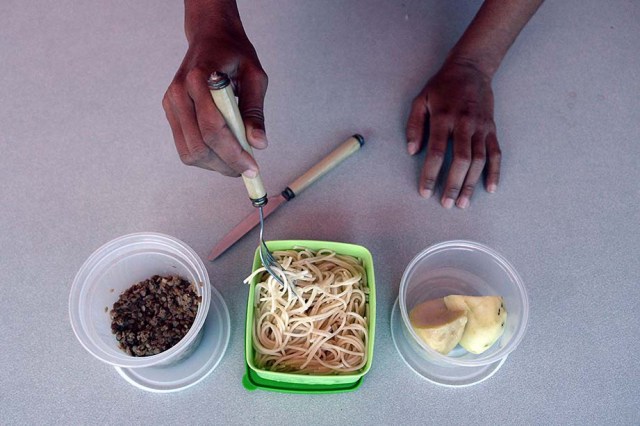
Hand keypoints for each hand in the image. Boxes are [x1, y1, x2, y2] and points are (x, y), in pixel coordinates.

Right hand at [163, 1, 267, 176]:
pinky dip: (206, 157)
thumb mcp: (254, 76)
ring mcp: (171, 104)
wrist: (210, 37)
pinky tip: (224, 152)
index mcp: (199, 79)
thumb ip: (255, 111)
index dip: (234, 153)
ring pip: (190, 152)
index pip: (213, 128)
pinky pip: (185, 147)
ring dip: (215, 164)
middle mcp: (178, 93)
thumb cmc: (235, 54)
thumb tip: (258, 144)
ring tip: (237, 160)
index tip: (253, 168)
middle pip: (199, 146)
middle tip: (247, 169)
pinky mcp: (170, 112)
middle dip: (226, 164)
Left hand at [406, 60, 500, 208]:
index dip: (431, 174)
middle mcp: (464, 124)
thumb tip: (412, 151)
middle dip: (454, 184)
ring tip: (464, 203)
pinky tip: (490, 188)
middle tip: (446, 204)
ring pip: (479, 160)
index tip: (425, 191)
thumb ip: (414, 126)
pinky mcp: (492, 129)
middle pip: (461, 160)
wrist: (471, 69)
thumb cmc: (442, 87)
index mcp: (444, 118)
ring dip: (472, 183)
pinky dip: (494, 172)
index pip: (436, 152)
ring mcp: (481, 128)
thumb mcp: (421, 100)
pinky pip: (495, 153)